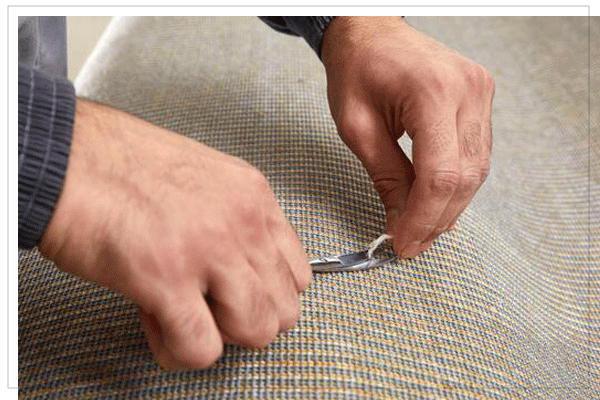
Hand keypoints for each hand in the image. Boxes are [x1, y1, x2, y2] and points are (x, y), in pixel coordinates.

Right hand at [39, 99, 311, 368]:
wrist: (66, 156)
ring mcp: (209, 250)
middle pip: (283, 309)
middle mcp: (242, 222)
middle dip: (245, 319)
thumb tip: (242, 268)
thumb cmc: (123, 165)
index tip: (236, 292)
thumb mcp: (206, 178)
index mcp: (253, 196)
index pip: (298, 273)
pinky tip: (154, 317)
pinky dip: (179, 348)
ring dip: (218, 334)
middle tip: (208, 305)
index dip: (266, 293)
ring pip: (256, 331)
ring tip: (180, 310)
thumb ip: (234, 219)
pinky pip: (201, 348)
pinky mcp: (167, 278)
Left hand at [321, 17, 494, 257]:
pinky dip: (456, 183)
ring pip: (477, 170)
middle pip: (464, 177)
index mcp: (431, 93)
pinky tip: (435, 200)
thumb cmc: (357, 70)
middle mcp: (467, 91)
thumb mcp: (357, 127)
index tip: (402, 242)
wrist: (372, 32)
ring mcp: (480, 92)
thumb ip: (386, 177)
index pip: (439, 174)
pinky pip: (477, 154)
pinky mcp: (481, 97)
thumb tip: (401, 222)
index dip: (422, 217)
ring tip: (420, 228)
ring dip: (449, 206)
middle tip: (410, 243)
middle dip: (436, 219)